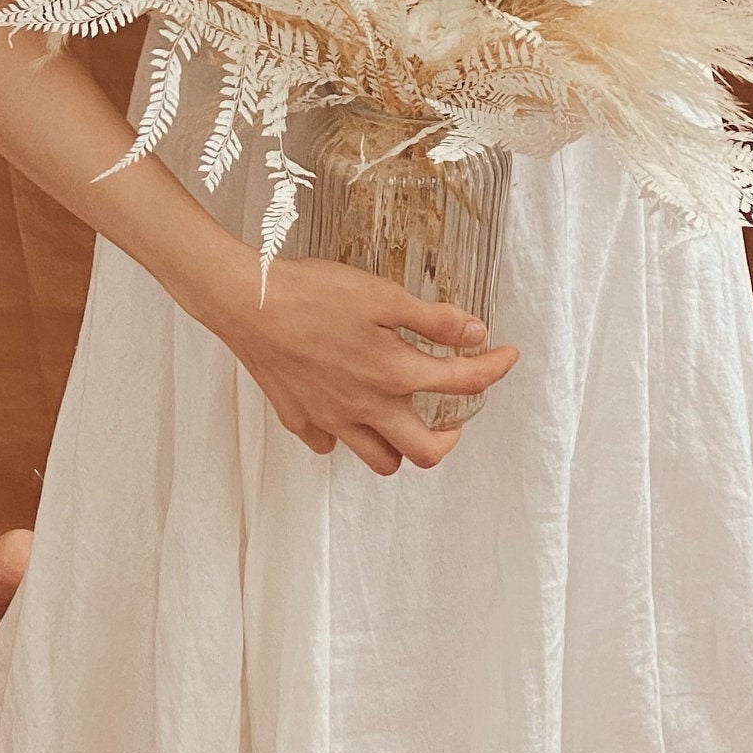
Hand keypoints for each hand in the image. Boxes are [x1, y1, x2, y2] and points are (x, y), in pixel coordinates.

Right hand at [214, 254, 521, 475]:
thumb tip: (476, 334)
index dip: (494, 369)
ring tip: (402, 417)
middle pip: (424, 453)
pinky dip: (345, 435)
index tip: (506, 356)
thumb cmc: (312, 293)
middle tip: (452, 417)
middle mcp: (366, 408)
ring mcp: (330, 419)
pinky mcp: (298, 419)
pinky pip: (331, 444)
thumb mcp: (383, 295)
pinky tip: (347, 407)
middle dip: (449, 439)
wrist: (246, 303)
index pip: (463, 384)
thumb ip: (433, 320)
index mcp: (393, 374)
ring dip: (399, 445)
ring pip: (379, 459)